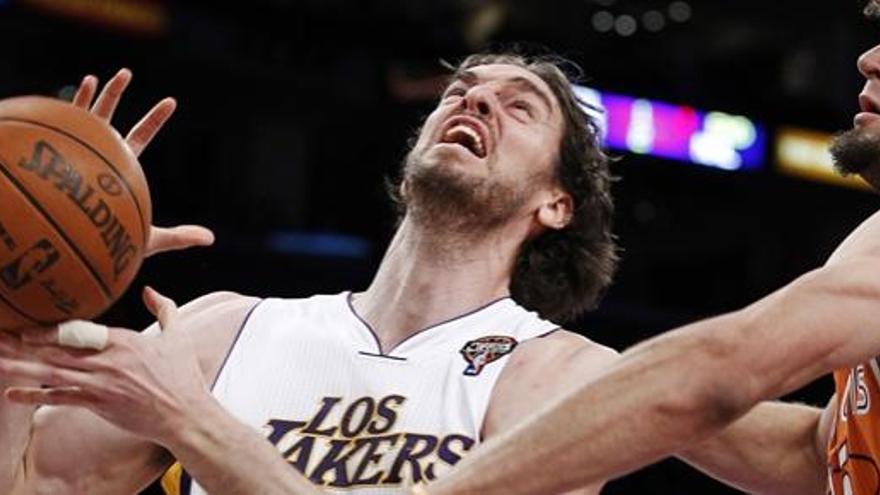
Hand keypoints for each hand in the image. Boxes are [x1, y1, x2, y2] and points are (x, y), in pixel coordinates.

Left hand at [0, 287, 211, 445]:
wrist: (185, 413)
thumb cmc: (182, 377)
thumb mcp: (178, 336)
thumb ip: (164, 309)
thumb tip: (150, 290)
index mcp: (123, 340)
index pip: (78, 329)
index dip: (49, 327)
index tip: (27, 321)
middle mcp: (106, 359)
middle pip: (57, 348)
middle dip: (25, 342)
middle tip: (1, 334)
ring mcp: (99, 382)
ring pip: (52, 370)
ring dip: (21, 365)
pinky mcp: (98, 403)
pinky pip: (59, 398)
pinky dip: (35, 395)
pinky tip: (13, 393)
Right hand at [73, 69, 214, 256]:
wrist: (76, 242)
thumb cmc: (109, 241)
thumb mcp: (150, 237)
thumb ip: (179, 236)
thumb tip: (211, 239)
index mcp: (118, 166)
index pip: (140, 136)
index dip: (154, 119)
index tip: (171, 101)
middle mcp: (97, 152)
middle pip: (111, 118)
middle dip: (116, 94)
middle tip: (127, 72)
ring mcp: (78, 149)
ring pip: (91, 114)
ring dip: (104, 92)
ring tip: (118, 74)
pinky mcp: (64, 149)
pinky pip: (69, 119)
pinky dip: (79, 99)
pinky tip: (90, 81)